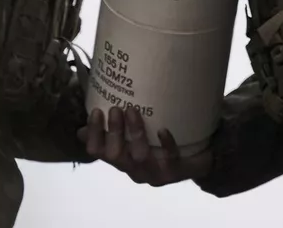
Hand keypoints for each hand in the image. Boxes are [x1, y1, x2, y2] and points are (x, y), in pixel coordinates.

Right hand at [79, 107, 211, 186]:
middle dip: (114, 132)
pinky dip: (166, 144)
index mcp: (122, 160)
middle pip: (116, 155)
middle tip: (116, 108)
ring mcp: (154, 172)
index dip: (93, 134)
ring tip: (133, 111)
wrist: (197, 160)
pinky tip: (163, 130)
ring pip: (139, 157)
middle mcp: (134, 169)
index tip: (96, 111)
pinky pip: (169, 159)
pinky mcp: (174, 172)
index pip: (98, 152)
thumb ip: (114, 131)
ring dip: (134, 133)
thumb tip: (85, 122)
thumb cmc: (161, 146)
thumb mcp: (136, 138)